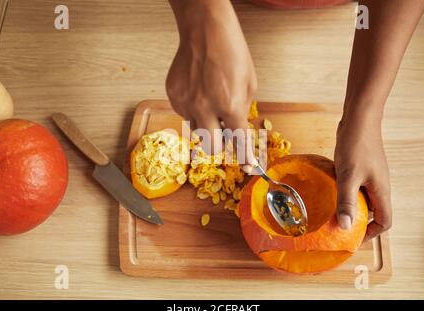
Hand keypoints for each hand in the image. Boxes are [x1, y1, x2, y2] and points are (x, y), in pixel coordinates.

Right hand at [166, 0, 256, 154]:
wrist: (205, 31)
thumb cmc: (232, 54)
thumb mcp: (249, 85)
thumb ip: (243, 111)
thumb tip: (237, 130)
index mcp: (230, 105)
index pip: (239, 142)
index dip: (244, 157)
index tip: (247, 166)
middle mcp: (205, 108)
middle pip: (211, 147)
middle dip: (220, 146)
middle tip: (224, 134)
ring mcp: (186, 102)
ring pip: (196, 130)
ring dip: (206, 125)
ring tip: (210, 102)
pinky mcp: (174, 96)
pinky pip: (184, 113)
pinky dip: (193, 109)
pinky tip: (198, 92)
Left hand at [334, 116, 391, 240]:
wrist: (359, 119)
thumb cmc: (356, 146)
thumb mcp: (348, 177)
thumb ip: (347, 202)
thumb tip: (346, 227)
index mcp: (381, 191)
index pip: (384, 221)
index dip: (371, 234)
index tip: (353, 238)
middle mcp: (378, 185)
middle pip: (373, 212)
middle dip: (357, 221)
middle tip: (337, 225)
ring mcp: (370, 175)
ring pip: (362, 198)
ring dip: (349, 205)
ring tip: (331, 210)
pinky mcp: (361, 167)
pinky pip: (355, 186)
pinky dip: (345, 191)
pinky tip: (330, 189)